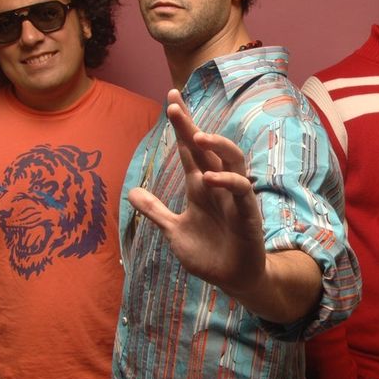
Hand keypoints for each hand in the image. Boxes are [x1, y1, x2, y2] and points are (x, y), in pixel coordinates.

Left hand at [127, 90, 265, 293]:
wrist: (232, 279)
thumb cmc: (208, 253)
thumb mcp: (174, 231)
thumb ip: (156, 211)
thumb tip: (131, 192)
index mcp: (200, 186)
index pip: (189, 149)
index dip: (181, 125)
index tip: (171, 99)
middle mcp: (217, 185)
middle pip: (206, 147)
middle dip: (191, 125)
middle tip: (174, 105)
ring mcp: (234, 197)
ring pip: (232, 158)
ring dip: (216, 145)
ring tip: (197, 137)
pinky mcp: (248, 212)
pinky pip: (241, 189)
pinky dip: (227, 181)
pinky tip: (209, 178)